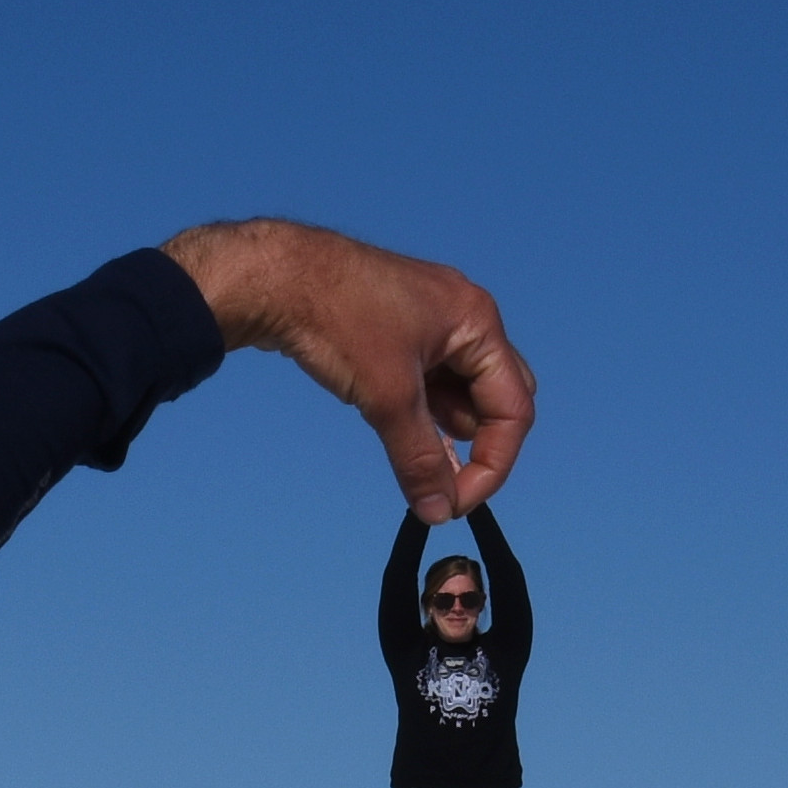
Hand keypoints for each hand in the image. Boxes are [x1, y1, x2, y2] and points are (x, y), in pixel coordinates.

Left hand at [160, 219, 534, 516]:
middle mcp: (462, 316)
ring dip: (444, 428)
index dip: (493, 463)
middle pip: (496, 396)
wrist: (274, 277)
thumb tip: (439, 511)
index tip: (456, 501)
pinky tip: (397, 426)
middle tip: (441, 478)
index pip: (513, 408)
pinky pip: (428, 377)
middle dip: (477, 443)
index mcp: (477, 322)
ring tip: (413, 454)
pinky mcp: (397, 326)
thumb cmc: (339, 318)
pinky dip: (421, 409)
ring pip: (459, 389)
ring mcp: (430, 319)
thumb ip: (420, 459)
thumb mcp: (388, 398)